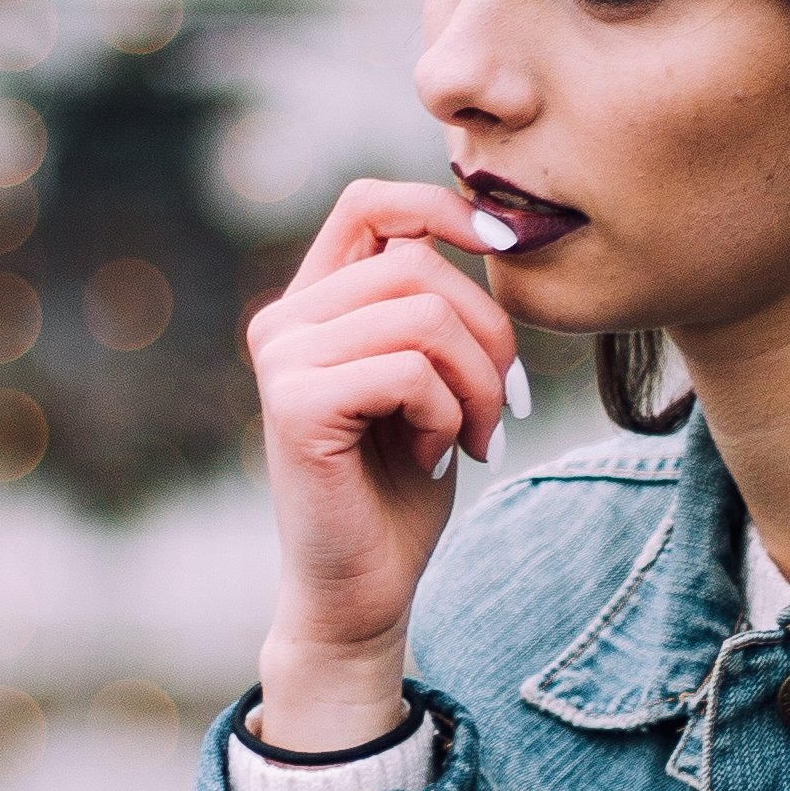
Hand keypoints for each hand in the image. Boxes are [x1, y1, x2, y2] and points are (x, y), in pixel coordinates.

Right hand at [248, 179, 527, 748]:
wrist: (363, 587)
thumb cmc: (404, 484)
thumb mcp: (431, 377)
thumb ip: (433, 307)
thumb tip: (492, 229)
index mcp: (314, 303)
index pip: (371, 202)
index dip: (444, 206)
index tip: (506, 246)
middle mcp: (284, 320)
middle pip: (418, 265)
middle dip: (489, 335)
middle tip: (506, 406)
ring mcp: (283, 359)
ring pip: (423, 317)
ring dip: (477, 384)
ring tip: (475, 436)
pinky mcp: (297, 404)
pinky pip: (411, 372)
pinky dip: (448, 417)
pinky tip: (435, 457)